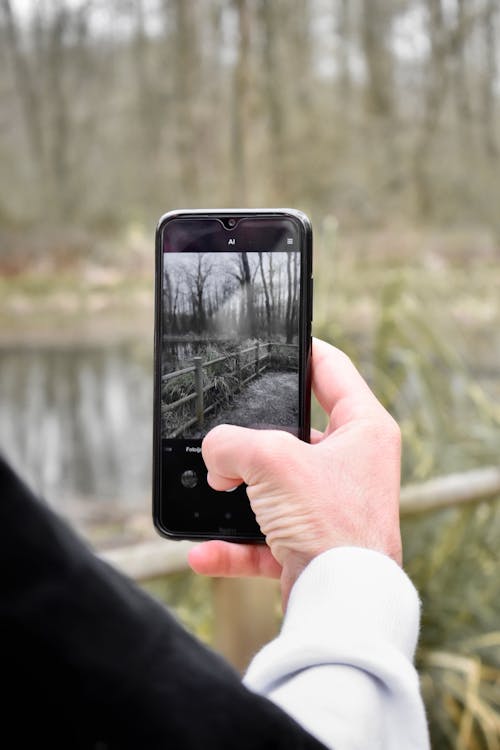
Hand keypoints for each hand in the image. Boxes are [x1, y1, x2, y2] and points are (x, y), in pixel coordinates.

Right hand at [188, 338, 401, 606]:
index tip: (275, 340)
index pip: (332, 369)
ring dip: (239, 493)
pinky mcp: (313, 546)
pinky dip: (234, 546)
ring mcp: (333, 507)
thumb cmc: (330, 523)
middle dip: (255, 438)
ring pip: (275, 487)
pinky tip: (203, 552)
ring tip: (212, 489)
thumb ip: (232, 443)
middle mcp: (354, 466)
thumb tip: (215, 457)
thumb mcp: (272, 460)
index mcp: (364, 429)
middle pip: (295, 433)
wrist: (340, 604)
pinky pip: (265, 538)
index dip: (302, 349)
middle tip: (227, 434)